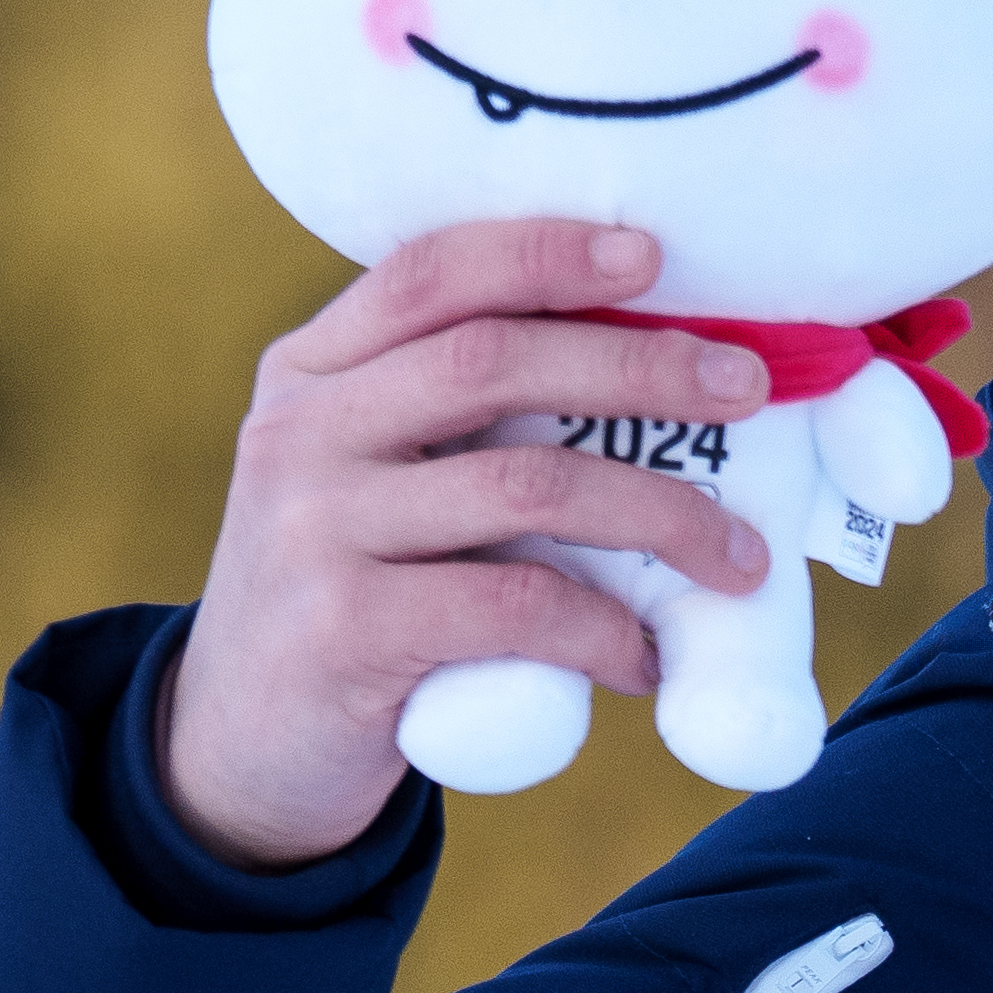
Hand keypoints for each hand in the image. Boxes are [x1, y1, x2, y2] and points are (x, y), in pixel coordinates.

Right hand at [163, 220, 770, 867]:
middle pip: (492, 362)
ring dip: (661, 517)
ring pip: (525, 487)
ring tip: (740, 563)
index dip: (544, 251)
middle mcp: (299, 433)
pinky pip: (514, 606)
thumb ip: (458, 421)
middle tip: (746, 387)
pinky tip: (646, 659)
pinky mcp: (342, 628)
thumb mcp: (372, 480)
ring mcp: (312, 528)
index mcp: (313, 372)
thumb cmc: (359, 591)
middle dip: (638, 367)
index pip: (430, 275)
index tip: (653, 254)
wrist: (245, 742)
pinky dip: (605, 629)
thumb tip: (668, 378)